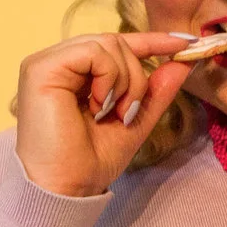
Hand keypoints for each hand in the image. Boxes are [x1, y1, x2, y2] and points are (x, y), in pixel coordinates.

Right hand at [15, 31, 199, 197]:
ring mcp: (47, 63)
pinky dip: (110, 78)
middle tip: (128, 112)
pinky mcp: (40, 68)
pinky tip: (99, 105)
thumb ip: (156, 90)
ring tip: (112, 113)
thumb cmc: (93, 159)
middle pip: (116, 42)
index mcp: (76, 73)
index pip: (117, 44)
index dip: (152, 40)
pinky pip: (94, 51)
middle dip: (137, 77)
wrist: (68, 186)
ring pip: (109, 43)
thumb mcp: (136, 120)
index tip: (186, 42)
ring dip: (125, 82)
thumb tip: (184, 61)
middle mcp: (59, 63)